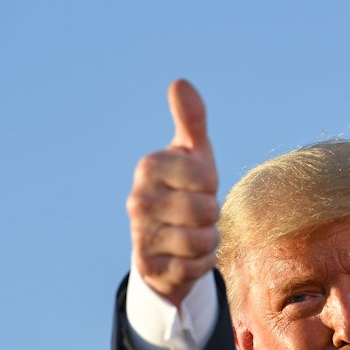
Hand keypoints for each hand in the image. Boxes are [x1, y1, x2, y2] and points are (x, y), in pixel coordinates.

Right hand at [127, 80, 219, 305]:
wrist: (164, 243)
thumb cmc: (186, 189)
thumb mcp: (193, 154)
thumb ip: (191, 120)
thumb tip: (180, 82)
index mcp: (149, 167)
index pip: (204, 175)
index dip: (211, 183)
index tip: (198, 185)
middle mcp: (138, 200)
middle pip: (205, 210)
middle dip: (211, 214)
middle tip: (197, 212)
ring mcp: (141, 235)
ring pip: (201, 240)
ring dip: (208, 239)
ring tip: (194, 232)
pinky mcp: (150, 268)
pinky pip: (196, 267)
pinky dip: (202, 262)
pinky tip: (187, 255)